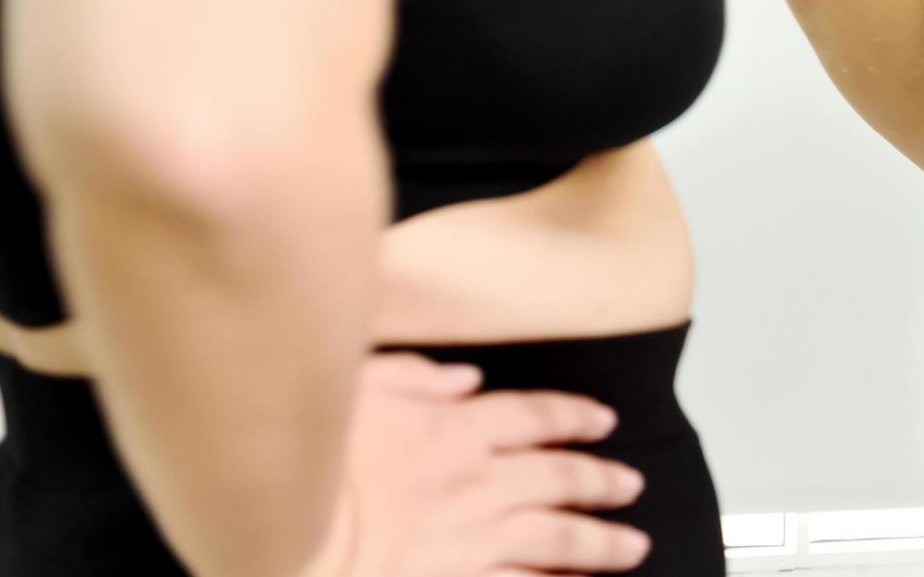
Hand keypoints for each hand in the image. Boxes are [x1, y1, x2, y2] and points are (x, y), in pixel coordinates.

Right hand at [308, 351, 652, 576]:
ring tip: (633, 547)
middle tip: (631, 484)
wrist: (290, 533)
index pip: (532, 416)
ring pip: (559, 539)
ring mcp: (475, 541)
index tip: (602, 420)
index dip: (572, 416)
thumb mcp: (355, 389)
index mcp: (453, 430)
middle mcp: (478, 485)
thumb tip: (464, 376)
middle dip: (600, 480)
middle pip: (559, 478)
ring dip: (601, 543)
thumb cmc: (310, 461)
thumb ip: (414, 378)